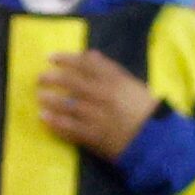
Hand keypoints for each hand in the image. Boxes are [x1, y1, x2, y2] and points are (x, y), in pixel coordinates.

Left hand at [34, 50, 159, 161]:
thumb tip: (90, 55)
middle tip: (40, 78)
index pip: (84, 64)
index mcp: (113, 80)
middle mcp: (102, 95)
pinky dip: (55, 122)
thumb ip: (109, 69)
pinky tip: (45, 118)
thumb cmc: (144, 110)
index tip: (51, 57)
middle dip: (52, 78)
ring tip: (40, 98)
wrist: (154, 139)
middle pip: (71, 82)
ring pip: (67, 105)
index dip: (65, 59)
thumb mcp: (130, 84)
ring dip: (50, 100)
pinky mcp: (93, 135)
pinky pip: (69, 127)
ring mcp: (96, 115)